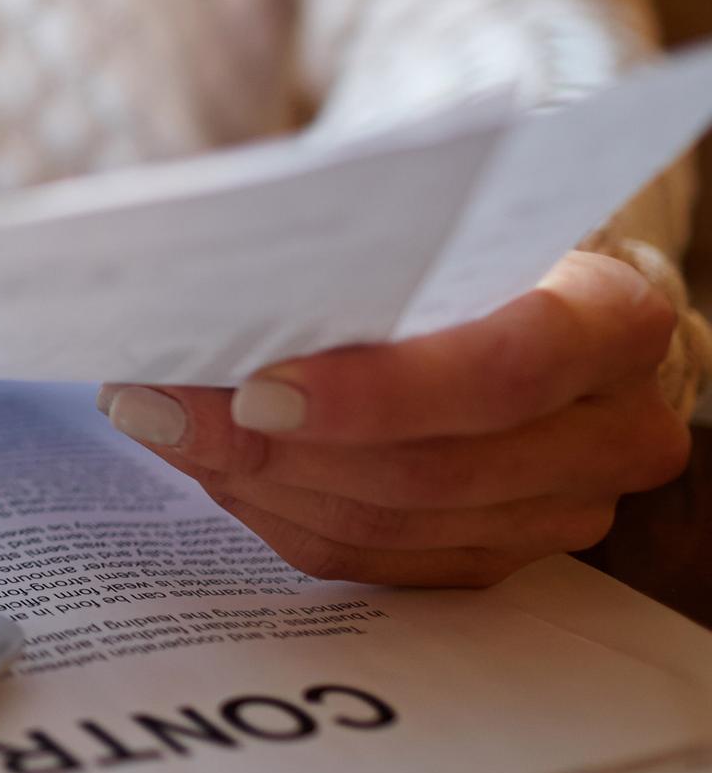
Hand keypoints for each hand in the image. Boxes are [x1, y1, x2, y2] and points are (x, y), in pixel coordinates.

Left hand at [100, 251, 690, 586]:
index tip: (255, 385)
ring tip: (154, 420)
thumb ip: (364, 246)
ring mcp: (563, 510)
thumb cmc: (475, 238)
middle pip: (431, 470)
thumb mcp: (446, 214)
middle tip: (153, 404)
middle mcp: (615, 430)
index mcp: (617, 320)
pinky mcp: (499, 555)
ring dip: (252, 477)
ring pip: (389, 523)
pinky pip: (371, 557)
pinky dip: (274, 508)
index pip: (507, 370)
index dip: (377, 393)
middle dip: (272, 444)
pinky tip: (203, 459)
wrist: (541, 292)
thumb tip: (207, 284)